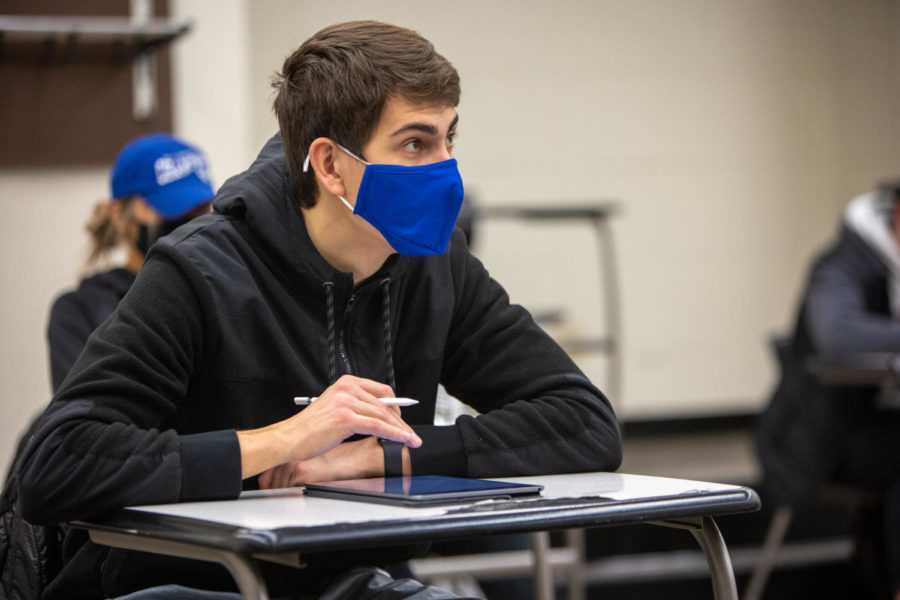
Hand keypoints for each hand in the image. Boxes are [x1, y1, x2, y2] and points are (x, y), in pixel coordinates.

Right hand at [237, 375, 421, 478]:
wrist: (289, 438)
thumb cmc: (309, 429)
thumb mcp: (335, 408)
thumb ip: (355, 406)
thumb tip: (378, 415)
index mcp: (346, 383)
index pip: (381, 390)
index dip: (396, 405)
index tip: (403, 418)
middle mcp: (347, 388)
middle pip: (385, 404)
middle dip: (401, 421)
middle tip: (411, 434)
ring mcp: (347, 402)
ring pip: (383, 415)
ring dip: (401, 430)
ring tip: (411, 440)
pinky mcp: (346, 418)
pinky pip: (378, 425)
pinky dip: (394, 434)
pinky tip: (403, 440)